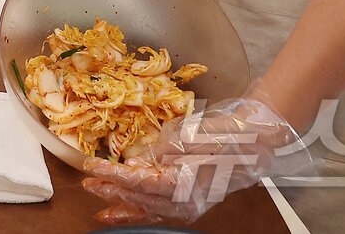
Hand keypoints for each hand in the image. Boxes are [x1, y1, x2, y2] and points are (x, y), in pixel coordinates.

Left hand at [83, 92, 312, 224]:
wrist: (257, 140)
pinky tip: (123, 212)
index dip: (111, 175)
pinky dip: (140, 212)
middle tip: (87, 183)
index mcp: (182, 183)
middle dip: (112, 190)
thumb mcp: (186, 136)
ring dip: (122, 204)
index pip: (137, 181)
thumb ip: (159, 153)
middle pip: (140, 198)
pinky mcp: (192, 203)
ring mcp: (190, 205)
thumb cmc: (224, 133)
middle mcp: (185, 201)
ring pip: (148, 210)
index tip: (89, 168)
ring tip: (99, 202)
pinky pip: (161, 212)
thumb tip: (134, 164)